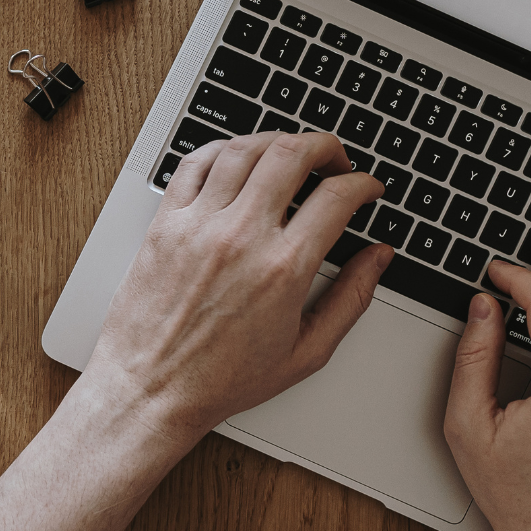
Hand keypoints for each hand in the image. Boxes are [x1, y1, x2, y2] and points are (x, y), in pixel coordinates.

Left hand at [80, 132, 393, 444]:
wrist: (151, 389)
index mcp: (283, 269)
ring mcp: (199, 225)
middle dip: (325, 146)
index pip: (336, 196)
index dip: (363, 184)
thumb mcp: (306, 352)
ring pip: (244, 149)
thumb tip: (378, 258)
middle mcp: (241, 237)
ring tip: (290, 155)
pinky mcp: (165, 223)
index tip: (366, 187)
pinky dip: (222, 149)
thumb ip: (351, 299)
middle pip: (292, 154)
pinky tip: (237, 159)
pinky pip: (194, 163)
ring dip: (276, 141)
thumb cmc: (222, 380)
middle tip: (335, 160)